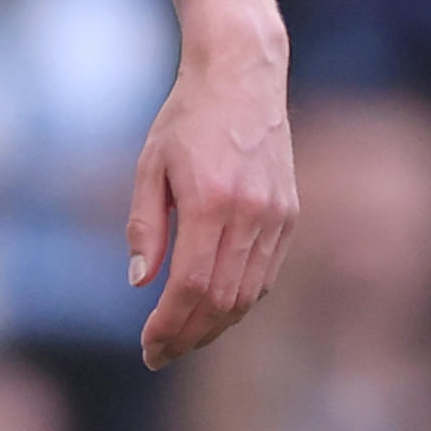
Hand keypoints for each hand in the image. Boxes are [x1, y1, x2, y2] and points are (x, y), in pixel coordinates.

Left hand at [129, 31, 296, 368]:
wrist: (241, 77)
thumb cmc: (185, 116)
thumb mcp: (150, 164)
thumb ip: (145, 225)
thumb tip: (141, 282)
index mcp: (212, 200)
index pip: (194, 285)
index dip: (171, 323)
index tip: (149, 345)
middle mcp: (251, 214)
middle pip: (224, 299)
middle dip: (190, 334)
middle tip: (160, 354)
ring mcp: (277, 217)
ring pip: (249, 294)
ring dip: (216, 325)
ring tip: (183, 338)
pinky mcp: (290, 215)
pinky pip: (266, 274)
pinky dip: (240, 299)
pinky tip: (214, 308)